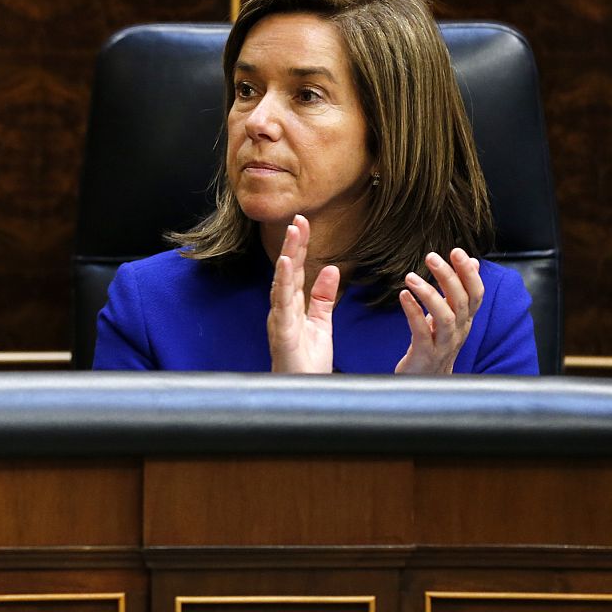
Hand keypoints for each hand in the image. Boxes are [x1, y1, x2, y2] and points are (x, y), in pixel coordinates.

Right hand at [267, 214, 340, 373]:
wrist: (305, 393)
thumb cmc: (307, 363)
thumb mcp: (322, 324)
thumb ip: (324, 297)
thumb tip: (332, 269)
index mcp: (291, 307)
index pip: (295, 271)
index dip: (298, 247)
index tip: (304, 223)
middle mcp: (281, 310)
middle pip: (287, 271)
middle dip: (292, 244)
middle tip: (299, 218)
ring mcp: (279, 320)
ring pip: (282, 282)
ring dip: (287, 256)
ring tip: (293, 233)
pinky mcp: (281, 332)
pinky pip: (281, 304)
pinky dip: (282, 283)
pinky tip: (285, 264)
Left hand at [394, 248, 484, 374]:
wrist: (426, 384)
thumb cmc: (436, 346)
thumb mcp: (450, 317)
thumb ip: (459, 291)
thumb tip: (472, 262)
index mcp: (465, 321)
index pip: (475, 294)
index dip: (469, 273)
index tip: (457, 251)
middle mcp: (458, 332)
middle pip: (460, 302)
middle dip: (448, 277)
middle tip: (432, 257)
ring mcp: (443, 345)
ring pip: (444, 317)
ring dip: (429, 294)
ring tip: (410, 277)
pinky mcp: (425, 355)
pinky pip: (421, 331)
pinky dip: (413, 312)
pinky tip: (403, 296)